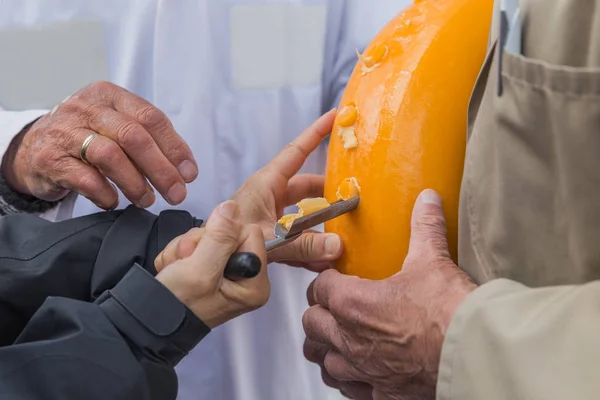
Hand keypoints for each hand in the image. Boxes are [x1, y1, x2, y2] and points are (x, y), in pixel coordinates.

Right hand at [1, 81, 197, 208]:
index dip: (174, 148)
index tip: (189, 174)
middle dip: (161, 170)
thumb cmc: (86, 138)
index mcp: (109, 96)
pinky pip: (85, 178)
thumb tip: (184, 171)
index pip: (151, 117)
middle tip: (176, 194)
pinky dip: (105, 193)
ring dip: (135, 183)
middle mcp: (86, 108)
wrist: (31, 148)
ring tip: (147, 200)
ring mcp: (65, 132)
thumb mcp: (114, 125)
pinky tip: (114, 202)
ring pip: (110, 156)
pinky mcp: (49, 159)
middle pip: (133, 136)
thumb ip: (147, 139)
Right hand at [156, 200, 267, 327]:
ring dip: (187, 247)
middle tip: (186, 263)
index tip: (203, 254)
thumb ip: (219, 237)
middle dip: (201, 243)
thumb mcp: (199, 270)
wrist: (146, 322)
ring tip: (178, 269)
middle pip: (230, 232)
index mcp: (255, 282)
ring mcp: (228, 272)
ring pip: (210, 235)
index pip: (250, 232)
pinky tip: (175, 269)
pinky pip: (198, 243)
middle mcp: (246, 276)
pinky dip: (180, 253)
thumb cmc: (175, 306)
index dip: (223, 236)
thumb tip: (231, 208)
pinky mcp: (210, 267)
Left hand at [232, 109, 342, 270]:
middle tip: (351, 191)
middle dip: (329, 190)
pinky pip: (297, 238)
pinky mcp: (271, 235)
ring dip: (322, 226)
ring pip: (304, 215)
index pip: (296, 152)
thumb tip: (336, 246)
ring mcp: (271, 216)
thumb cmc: (228, 241)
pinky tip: (324, 262)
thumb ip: (303, 244)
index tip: (335, 117)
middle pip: (307, 186)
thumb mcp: (269, 239)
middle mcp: (270, 196)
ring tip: (343, 233)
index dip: (316, 133)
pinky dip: (310, 249)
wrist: (208, 261)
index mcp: (267, 184)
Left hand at [302, 189, 476, 399]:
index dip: (325, 281)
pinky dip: (348, 378)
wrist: (474, 355)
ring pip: (322, 358)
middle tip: (334, 306)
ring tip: (337, 338)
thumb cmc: (449, 311)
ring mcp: (361, 370)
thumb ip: (424, 227)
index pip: (320, 287)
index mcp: (353, 303)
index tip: (334, 278)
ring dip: (326, 346)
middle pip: (312, 322)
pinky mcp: (378, 393)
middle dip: (320, 312)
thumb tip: (427, 200)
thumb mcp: (432, 260)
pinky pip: (347, 388)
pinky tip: (359, 370)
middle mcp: (349, 339)